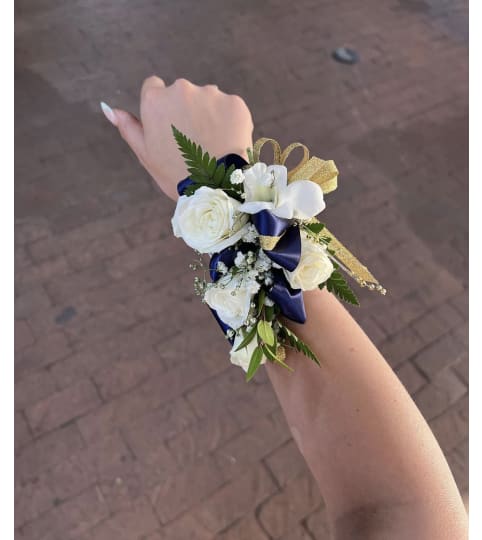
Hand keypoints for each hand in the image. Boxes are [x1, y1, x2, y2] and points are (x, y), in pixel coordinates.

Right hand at [101, 77, 253, 199]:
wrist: (217, 187)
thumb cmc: (176, 174)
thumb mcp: (146, 154)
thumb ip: (128, 127)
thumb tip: (108, 107)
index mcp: (155, 100)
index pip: (154, 88)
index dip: (162, 109)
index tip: (169, 128)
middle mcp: (181, 89)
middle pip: (181, 93)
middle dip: (186, 112)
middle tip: (192, 143)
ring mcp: (210, 94)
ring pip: (207, 100)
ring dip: (208, 116)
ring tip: (211, 145)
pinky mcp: (235, 103)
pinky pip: (229, 108)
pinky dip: (229, 122)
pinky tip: (226, 142)